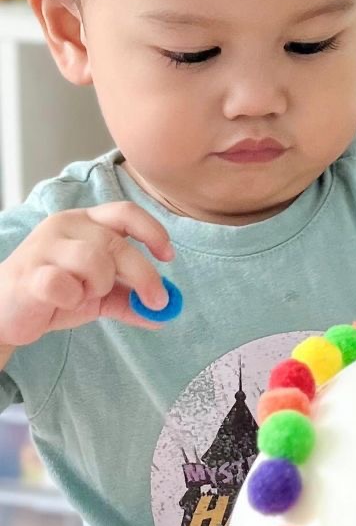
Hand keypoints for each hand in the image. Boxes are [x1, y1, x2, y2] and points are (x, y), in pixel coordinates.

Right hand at [0, 202, 173, 346]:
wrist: (7, 313)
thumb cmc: (57, 292)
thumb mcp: (101, 294)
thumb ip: (131, 299)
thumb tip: (167, 312)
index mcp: (87, 221)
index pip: (126, 212)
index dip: (153, 231)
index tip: (168, 256)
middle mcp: (66, 225)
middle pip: (117, 243)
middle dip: (144, 275)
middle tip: (157, 301)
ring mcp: (44, 247)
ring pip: (93, 260)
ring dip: (101, 284)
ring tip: (86, 294)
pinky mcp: (27, 273)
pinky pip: (63, 284)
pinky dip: (73, 298)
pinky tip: (63, 301)